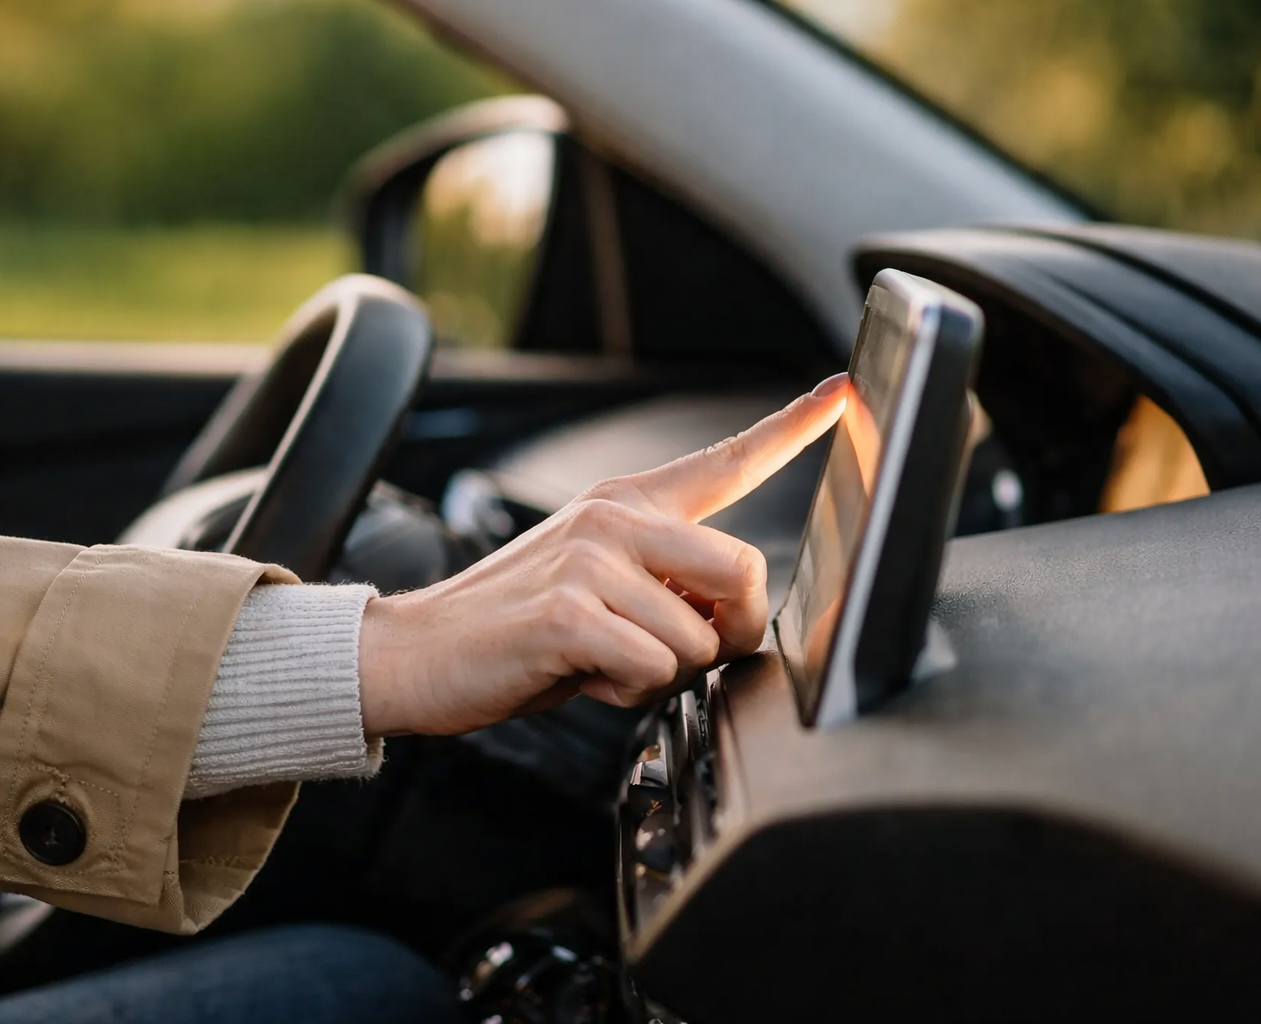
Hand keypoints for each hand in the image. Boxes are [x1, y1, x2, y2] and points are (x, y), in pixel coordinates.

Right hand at [357, 374, 848, 736]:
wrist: (417, 653)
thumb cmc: (515, 630)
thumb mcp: (596, 587)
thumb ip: (665, 585)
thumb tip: (729, 619)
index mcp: (626, 504)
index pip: (724, 461)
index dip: (793, 428)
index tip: (843, 395)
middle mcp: (614, 518)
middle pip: (745, 569)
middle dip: (730, 632)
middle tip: (674, 651)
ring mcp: (590, 559)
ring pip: (700, 639)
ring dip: (661, 672)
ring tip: (600, 660)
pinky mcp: (569, 611)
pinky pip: (655, 669)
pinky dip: (626, 691)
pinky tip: (579, 675)